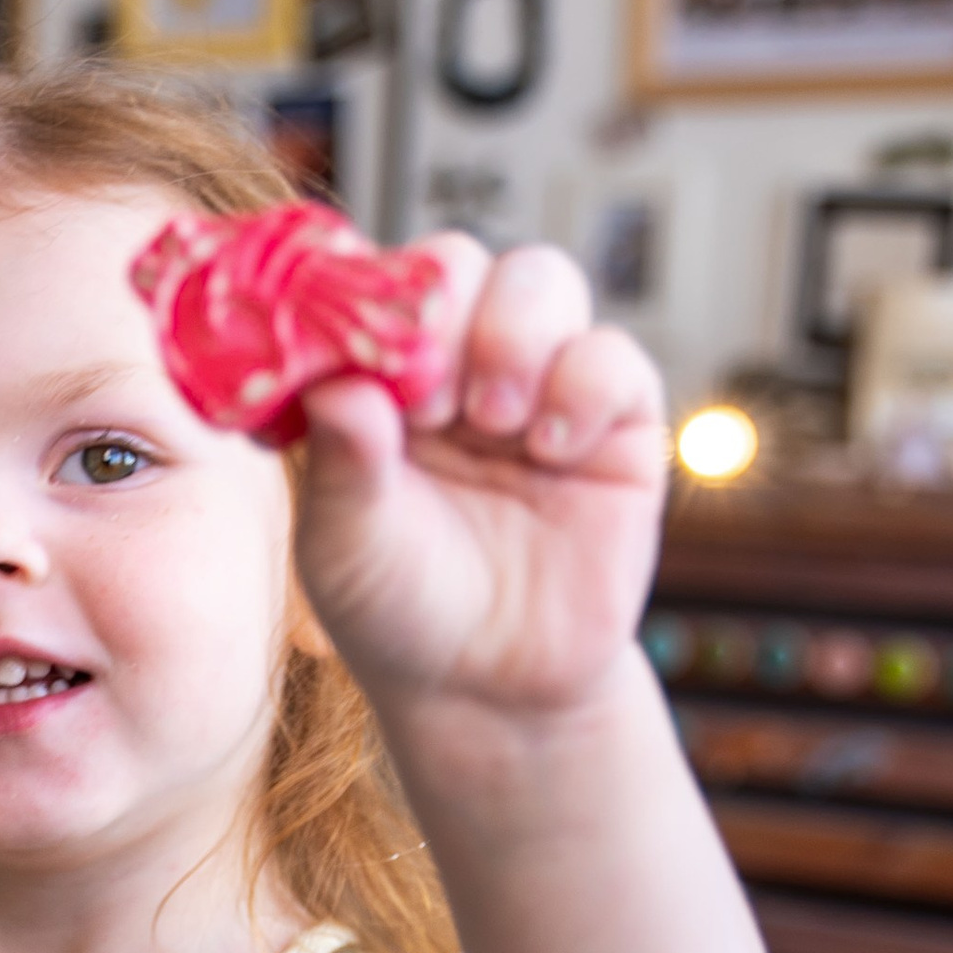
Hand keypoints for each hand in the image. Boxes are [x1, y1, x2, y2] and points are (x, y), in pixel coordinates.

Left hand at [290, 237, 669, 722]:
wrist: (489, 689)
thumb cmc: (398, 609)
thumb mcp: (345, 544)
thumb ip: (342, 461)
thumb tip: (337, 381)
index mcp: (378, 376)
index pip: (375, 285)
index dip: (371, 301)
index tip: (363, 359)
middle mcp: (456, 364)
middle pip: (460, 263)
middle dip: (444, 313)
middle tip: (428, 401)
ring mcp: (537, 384)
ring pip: (541, 280)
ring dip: (513, 334)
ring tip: (492, 420)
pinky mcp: (614, 419)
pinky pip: (612, 356)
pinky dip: (583, 385)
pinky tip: (551, 451)